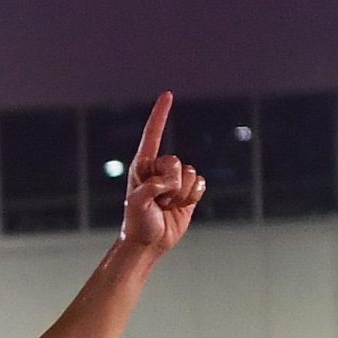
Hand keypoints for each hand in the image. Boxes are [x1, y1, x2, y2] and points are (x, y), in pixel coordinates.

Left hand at [120, 91, 205, 255]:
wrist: (149, 242)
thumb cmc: (137, 222)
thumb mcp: (136, 204)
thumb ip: (150, 188)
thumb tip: (167, 182)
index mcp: (142, 165)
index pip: (153, 135)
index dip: (160, 114)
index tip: (167, 94)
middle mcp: (159, 168)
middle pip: (177, 162)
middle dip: (170, 185)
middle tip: (158, 201)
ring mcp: (175, 179)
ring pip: (191, 174)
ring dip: (181, 195)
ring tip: (166, 206)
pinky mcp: (188, 191)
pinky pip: (201, 184)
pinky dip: (193, 197)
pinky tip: (180, 207)